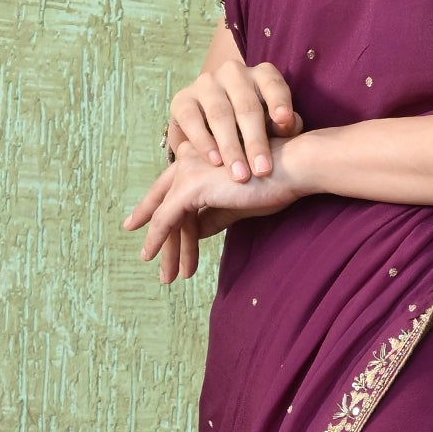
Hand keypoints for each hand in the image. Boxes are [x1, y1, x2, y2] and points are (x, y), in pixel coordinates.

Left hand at [125, 144, 298, 284]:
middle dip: (156, 232)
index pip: (173, 186)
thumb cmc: (274, 182)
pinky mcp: (190, 186)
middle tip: (147, 256)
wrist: (292, 168)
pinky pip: (166, 218)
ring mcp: (188, 170)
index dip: (155, 207)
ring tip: (167, 276)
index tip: (139, 223)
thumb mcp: (237, 202)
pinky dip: (158, 240)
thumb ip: (212, 215)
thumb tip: (193, 233)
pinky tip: (153, 256)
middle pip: (165, 201)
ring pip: (165, 214)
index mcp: (201, 156)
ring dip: (166, 247)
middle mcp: (189, 158)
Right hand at [166, 45, 300, 180]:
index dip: (279, 102)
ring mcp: (206, 83)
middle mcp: (233, 73)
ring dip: (230, 147)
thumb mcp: (273, 125)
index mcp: (261, 75)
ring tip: (240, 174)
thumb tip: (288, 126)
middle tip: (263, 171)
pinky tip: (215, 161)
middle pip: (246, 106)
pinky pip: (191, 120)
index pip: (273, 84)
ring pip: (219, 114)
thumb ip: (284, 125)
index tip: (284, 121)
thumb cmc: (254, 127)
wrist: (211, 126)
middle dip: (255, 141)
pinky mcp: (182, 99)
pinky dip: (204, 142)